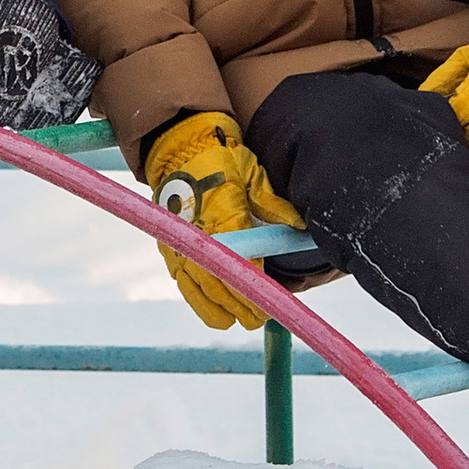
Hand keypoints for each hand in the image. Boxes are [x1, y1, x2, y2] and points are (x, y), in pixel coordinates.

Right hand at [144, 109, 304, 333]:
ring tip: (241, 319)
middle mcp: (197, 232)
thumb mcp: (251, 172)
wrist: (178, 149)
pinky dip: (200, 301)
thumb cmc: (220, 159)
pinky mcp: (170, 247)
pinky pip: (183, 283)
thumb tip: (298, 224)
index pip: (240, 261)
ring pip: (199, 288)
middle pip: (219, 282)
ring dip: (221, 308)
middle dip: (241, 305)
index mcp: (221, 214)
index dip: (254, 286)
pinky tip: (217, 312)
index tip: (268, 303)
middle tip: (260, 316)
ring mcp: (180, 242)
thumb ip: (271, 201)